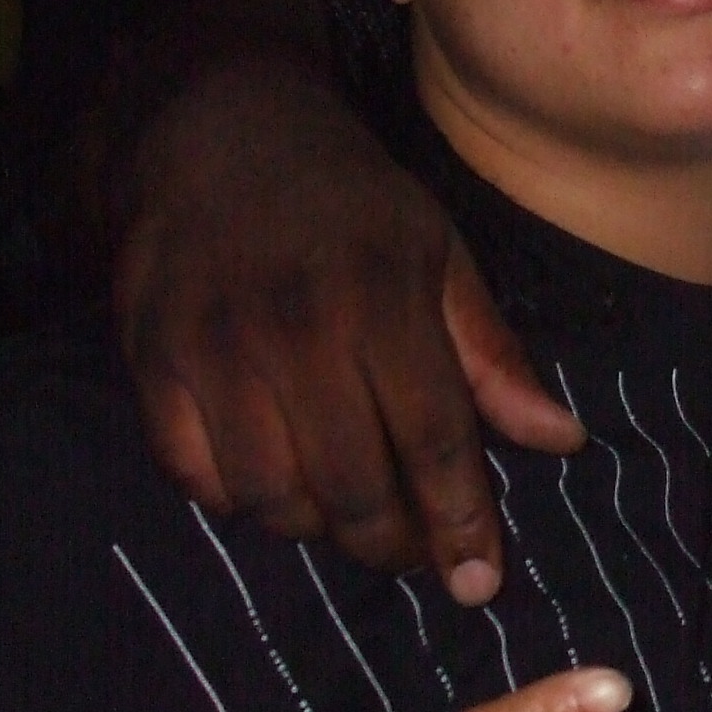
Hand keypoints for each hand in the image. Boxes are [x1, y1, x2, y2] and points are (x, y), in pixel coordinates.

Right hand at [116, 44, 583, 593]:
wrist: (215, 129)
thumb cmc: (346, 203)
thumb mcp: (437, 254)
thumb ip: (492, 356)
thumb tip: (561, 441)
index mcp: (381, 297)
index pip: (432, 440)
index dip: (459, 521)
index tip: (479, 581)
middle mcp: (295, 328)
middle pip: (350, 488)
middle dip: (391, 545)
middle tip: (411, 552)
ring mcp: (214, 348)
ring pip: (270, 497)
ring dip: (315, 528)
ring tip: (343, 511)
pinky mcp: (150, 359)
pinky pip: (194, 477)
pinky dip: (235, 500)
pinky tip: (270, 479)